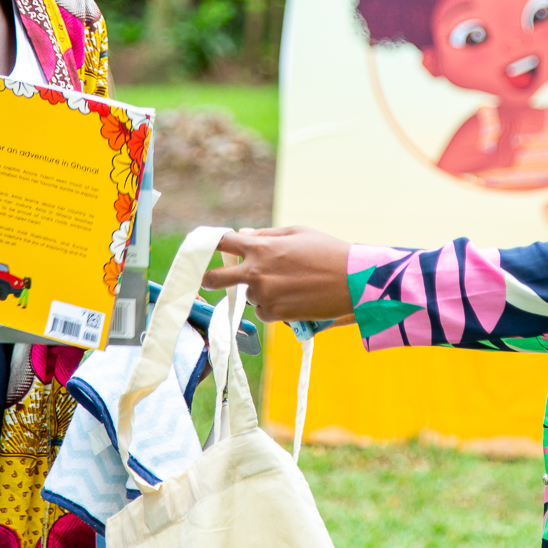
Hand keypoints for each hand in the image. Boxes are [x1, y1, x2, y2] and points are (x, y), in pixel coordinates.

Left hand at [201, 226, 353, 322]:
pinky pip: (263, 311)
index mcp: (260, 247)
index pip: (222, 242)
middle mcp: (255, 272)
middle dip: (207, 279)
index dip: (206, 242)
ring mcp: (263, 295)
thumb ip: (266, 235)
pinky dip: (273, 306)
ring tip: (290, 284)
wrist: (352, 282)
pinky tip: (294, 298)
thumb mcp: (297, 233)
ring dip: (260, 291)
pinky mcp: (274, 314)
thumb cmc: (327, 251)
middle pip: (214, 278)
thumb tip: (244, 235)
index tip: (196, 245)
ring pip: (248, 295)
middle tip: (206, 280)